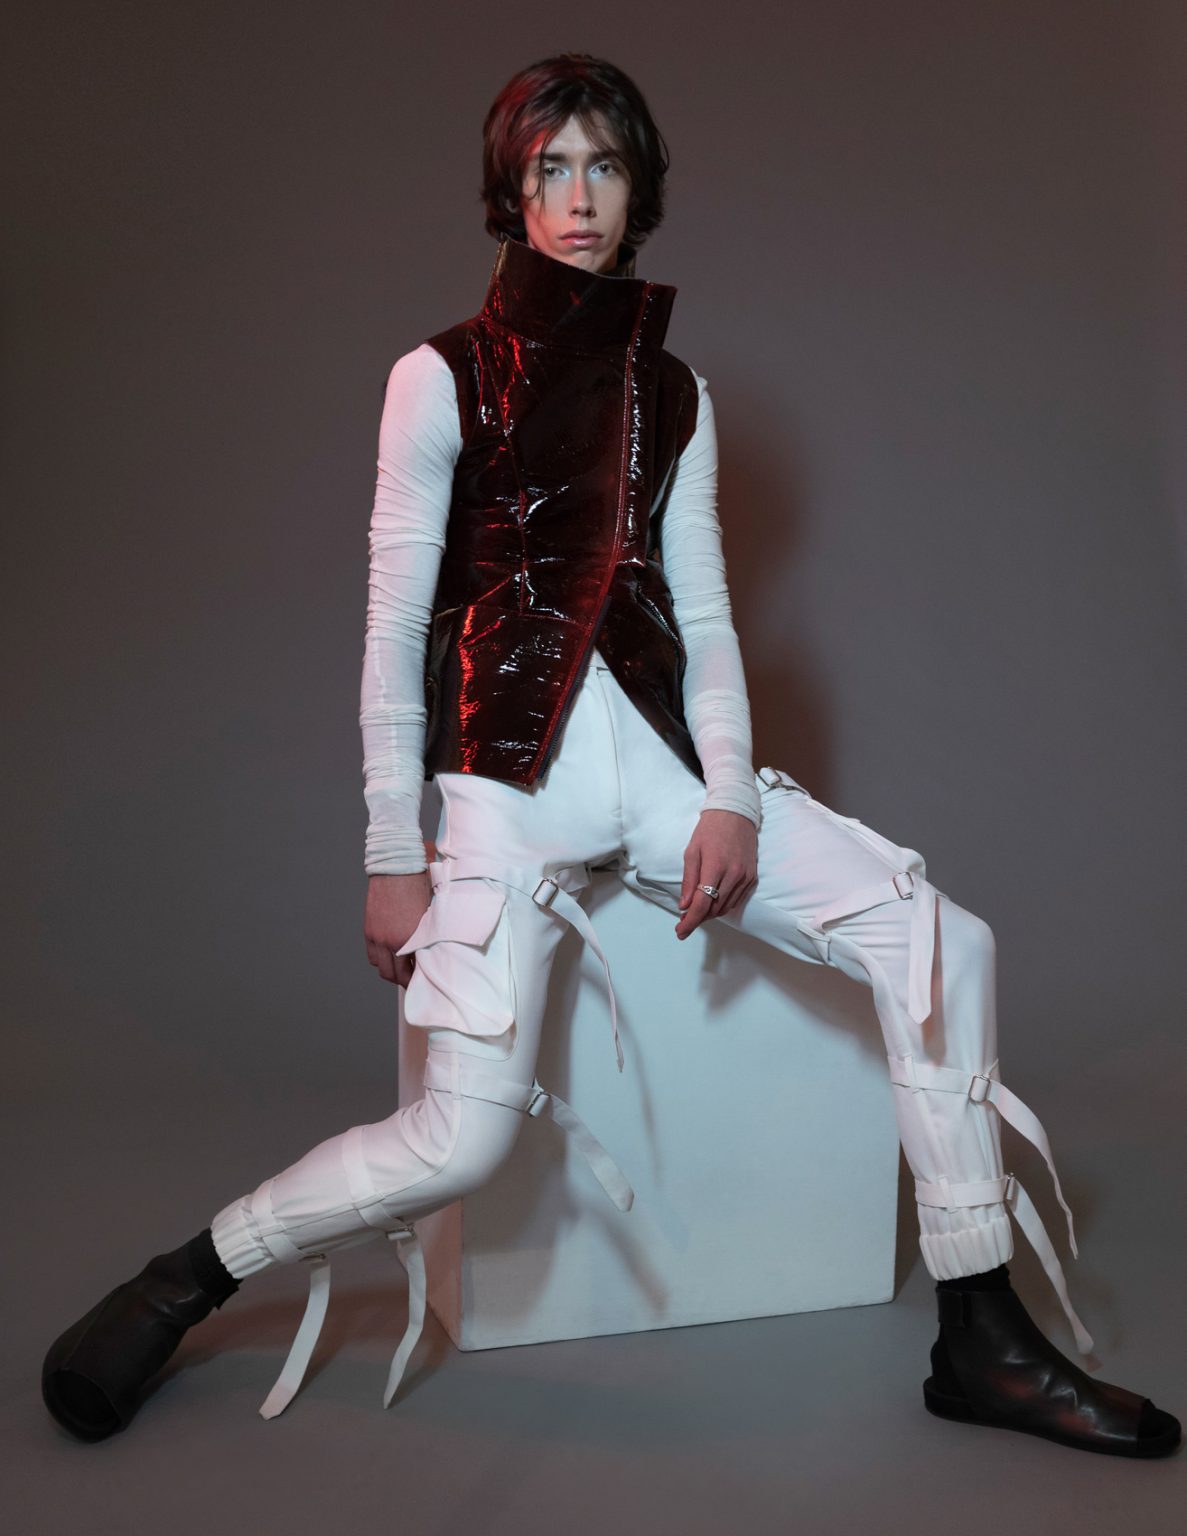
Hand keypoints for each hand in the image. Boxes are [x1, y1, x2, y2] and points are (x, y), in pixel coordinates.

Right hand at [364, 840, 436, 985]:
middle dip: (404, 980)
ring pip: (381, 968)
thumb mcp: (432, 909)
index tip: (424, 981)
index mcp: (410, 938)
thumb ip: (432, 930)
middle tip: (413, 980)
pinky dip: (380, 959)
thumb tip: (438, 943)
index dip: (418, 979)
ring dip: (391, 971)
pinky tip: (390, 956)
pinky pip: (372, 955)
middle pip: (394, 975)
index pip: (413, 971)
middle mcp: (391, 941)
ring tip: (402, 969)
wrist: (397, 865)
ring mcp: (377, 936)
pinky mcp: (369, 929)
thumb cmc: (421, 883)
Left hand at [675, 809, 757, 939]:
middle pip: (714, 909)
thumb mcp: (691, 851)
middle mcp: (734, 875)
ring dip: (710, 914)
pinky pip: (736, 900)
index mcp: (716, 867)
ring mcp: (745, 877)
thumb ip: (689, 880)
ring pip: (726, 908)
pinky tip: (712, 903)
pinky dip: (723, 906)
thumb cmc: (710, 829)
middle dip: (698, 918)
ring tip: (696, 912)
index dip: (690, 921)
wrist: (735, 814)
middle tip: (684, 921)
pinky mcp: (752, 878)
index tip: (680, 931)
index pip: (702, 904)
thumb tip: (684, 905)